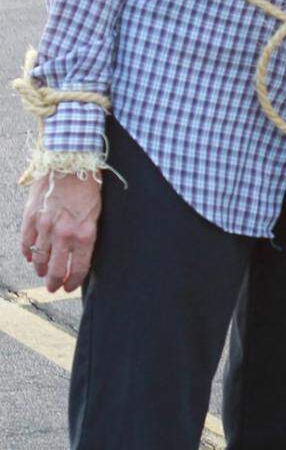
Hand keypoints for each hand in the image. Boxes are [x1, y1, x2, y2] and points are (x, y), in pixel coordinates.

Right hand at [20, 172, 102, 292]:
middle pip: (55, 270)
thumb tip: (78, 256)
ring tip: (42, 272)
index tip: (69, 287)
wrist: (70, 162)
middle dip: (53, 282)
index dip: (72, 282)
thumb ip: (86, 236)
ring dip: (40, 268)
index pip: (77, 269)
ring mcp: (45, 226)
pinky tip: (30, 256)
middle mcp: (64, 234)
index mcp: (84, 234)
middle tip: (52, 287)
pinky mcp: (30, 217)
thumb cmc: (87, 187)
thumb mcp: (96, 214)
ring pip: (39, 259)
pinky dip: (27, 252)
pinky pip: (26, 242)